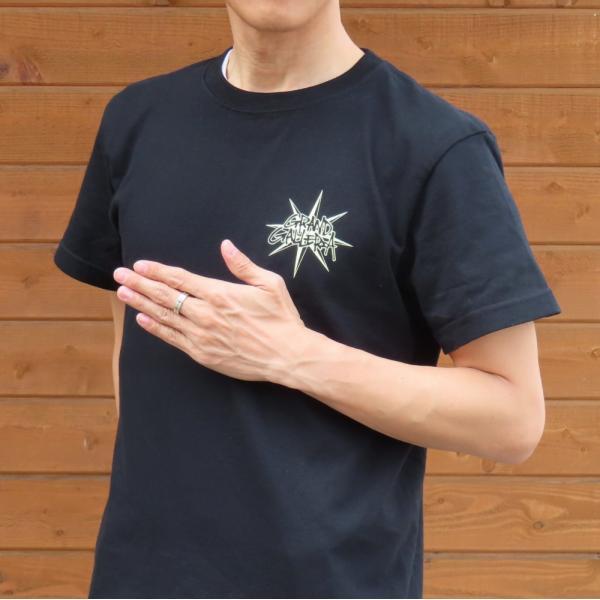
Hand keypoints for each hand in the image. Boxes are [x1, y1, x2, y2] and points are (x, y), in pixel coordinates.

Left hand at [113, 239, 307, 382]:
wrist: (287, 356)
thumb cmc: (281, 318)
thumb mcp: (270, 284)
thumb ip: (243, 265)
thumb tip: (225, 245)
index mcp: (220, 294)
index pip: (180, 279)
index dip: (157, 271)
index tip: (139, 265)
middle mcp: (206, 314)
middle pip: (165, 296)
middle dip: (140, 284)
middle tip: (119, 275)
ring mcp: (202, 336)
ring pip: (164, 316)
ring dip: (141, 304)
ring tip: (122, 293)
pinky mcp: (203, 354)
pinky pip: (173, 339)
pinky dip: (156, 329)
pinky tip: (142, 320)